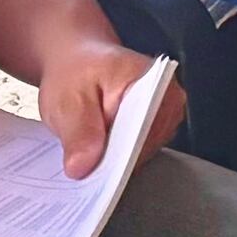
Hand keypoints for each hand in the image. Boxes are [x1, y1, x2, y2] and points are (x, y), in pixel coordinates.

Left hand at [33, 39, 179, 180]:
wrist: (80, 61)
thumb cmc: (76, 72)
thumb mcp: (67, 99)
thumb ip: (78, 132)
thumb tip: (84, 167)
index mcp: (153, 82)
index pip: (144, 130)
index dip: (119, 156)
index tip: (95, 175)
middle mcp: (169, 97)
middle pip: (147, 143)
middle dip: (114, 162)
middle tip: (83, 172)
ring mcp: (166, 113)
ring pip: (144, 151)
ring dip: (116, 162)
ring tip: (88, 163)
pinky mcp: (157, 125)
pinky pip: (140, 150)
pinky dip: (118, 158)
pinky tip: (97, 158)